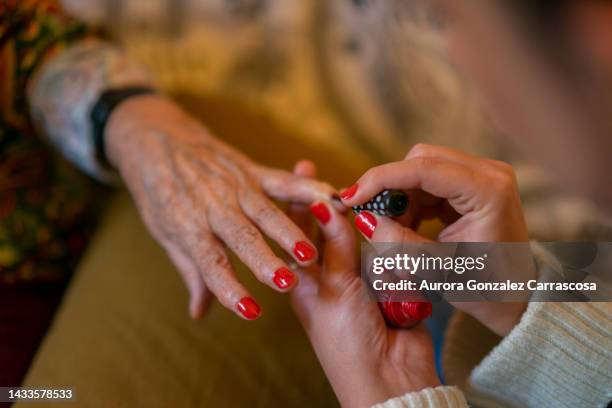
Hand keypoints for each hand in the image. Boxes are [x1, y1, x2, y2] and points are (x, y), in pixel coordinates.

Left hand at [104, 95, 339, 319]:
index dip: (230, 288)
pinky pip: (282, 181)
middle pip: (242, 237)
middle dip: (265, 261)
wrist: (155, 138)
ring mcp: (235, 185)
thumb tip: (199, 314)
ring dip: (290, 233)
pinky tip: (332, 198)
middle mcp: (214, 206)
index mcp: (189, 225)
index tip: (251, 311)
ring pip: (266, 212)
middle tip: (287, 282)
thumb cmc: (159, 191)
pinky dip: (308, 189)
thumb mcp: (165, 232)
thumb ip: (192, 272)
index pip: (210, 262)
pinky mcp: (251, 170)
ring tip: (311, 253)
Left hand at [288, 161, 439, 407]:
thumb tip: (327, 204)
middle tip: (320, 170)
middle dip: (329, 202)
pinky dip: (387, 241)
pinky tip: (390, 221)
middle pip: (330, 230)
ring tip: (360, 192)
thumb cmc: (347, 340)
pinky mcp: (390, 285)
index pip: (297, 231)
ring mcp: (361, 281)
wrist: (388, 379)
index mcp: (305, 281)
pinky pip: (388, 253)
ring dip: (360, 220)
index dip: (299, 200)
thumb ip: (334, 246)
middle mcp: (331, 278)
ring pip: (359, 238)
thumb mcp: (334, 289)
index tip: (301, 169)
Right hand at [340, 144, 533, 335]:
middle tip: (372, 219)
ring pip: (421, 169)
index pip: (423, 168)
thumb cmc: (486, 288)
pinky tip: (407, 227)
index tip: (351, 197)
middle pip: (420, 160)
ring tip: (394, 231)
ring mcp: (481, 175)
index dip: (381, 179)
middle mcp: (488, 173)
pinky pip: (429, 181)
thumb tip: (363, 218)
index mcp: (488, 190)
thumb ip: (398, 243)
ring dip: (400, 197)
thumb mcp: (437, 271)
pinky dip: (411, 202)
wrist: (517, 296)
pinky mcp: (472, 184)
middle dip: (390, 187)